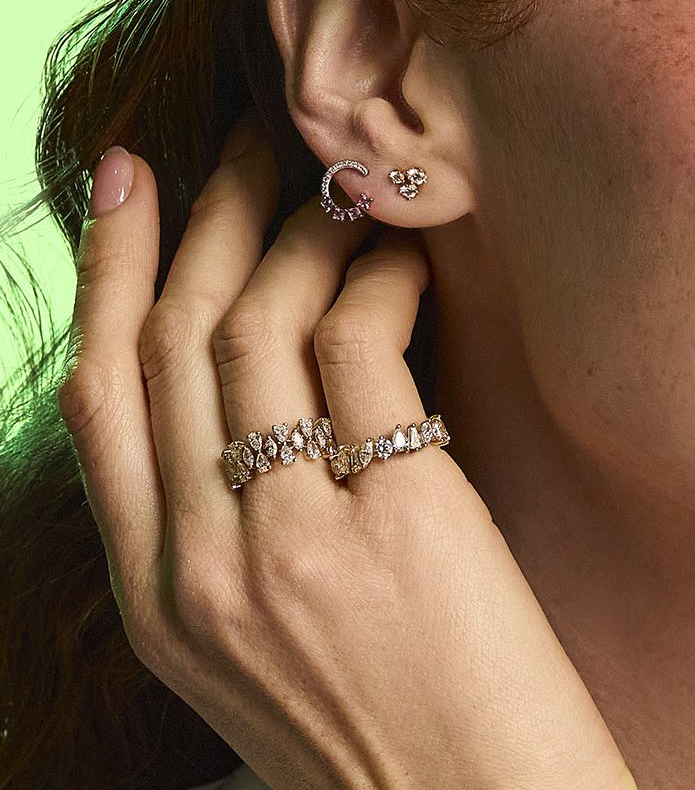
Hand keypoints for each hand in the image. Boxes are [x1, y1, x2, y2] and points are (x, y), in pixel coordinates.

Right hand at [59, 118, 633, 788]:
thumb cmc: (394, 738)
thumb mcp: (257, 659)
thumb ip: (224, 548)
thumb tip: (246, 413)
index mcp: (157, 605)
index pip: (98, 401)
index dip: (108, 273)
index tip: (126, 190)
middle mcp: (201, 567)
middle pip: (167, 343)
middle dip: (196, 222)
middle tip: (243, 152)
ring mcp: (291, 540)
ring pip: (252, 328)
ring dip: (295, 238)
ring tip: (341, 199)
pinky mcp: (398, 517)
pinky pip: (358, 348)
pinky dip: (379, 283)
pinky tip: (407, 264)